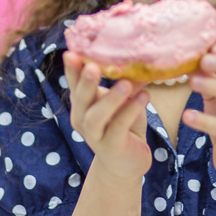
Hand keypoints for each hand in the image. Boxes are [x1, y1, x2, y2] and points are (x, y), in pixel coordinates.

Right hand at [63, 51, 151, 180]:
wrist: (127, 163)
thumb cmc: (123, 125)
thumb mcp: (122, 100)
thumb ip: (124, 83)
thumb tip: (138, 58)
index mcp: (82, 103)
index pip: (74, 83)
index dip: (72, 69)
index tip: (71, 52)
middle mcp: (83, 118)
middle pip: (80, 99)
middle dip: (86, 82)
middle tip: (93, 66)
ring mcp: (95, 136)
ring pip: (96, 117)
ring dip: (111, 99)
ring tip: (126, 83)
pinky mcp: (112, 147)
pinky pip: (119, 127)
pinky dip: (131, 110)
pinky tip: (145, 97)